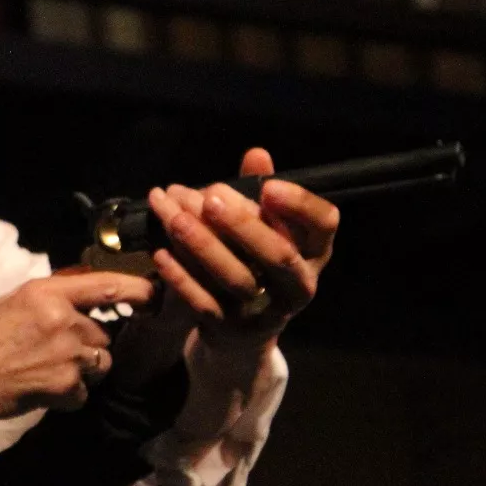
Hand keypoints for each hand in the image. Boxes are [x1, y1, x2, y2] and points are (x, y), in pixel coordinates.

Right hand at [0, 272, 153, 454]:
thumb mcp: (17, 299)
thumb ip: (57, 292)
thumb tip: (94, 285)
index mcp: (48, 293)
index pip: (106, 285)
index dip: (138, 290)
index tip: (155, 294)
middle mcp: (63, 320)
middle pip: (104, 333)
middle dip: (90, 344)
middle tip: (57, 349)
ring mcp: (68, 356)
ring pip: (101, 362)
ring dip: (83, 368)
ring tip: (48, 367)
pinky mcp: (68, 387)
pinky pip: (86, 389)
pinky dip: (70, 393)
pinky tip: (43, 386)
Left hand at [146, 147, 338, 344]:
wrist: (244, 331)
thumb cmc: (257, 260)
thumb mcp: (266, 227)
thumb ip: (259, 190)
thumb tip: (256, 154)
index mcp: (314, 251)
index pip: (324, 223)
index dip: (300, 204)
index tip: (268, 188)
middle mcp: (298, 283)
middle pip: (278, 255)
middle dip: (242, 224)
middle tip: (210, 197)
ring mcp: (265, 310)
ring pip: (237, 278)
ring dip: (203, 245)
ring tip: (175, 218)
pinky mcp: (231, 328)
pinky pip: (205, 303)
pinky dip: (182, 278)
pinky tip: (161, 253)